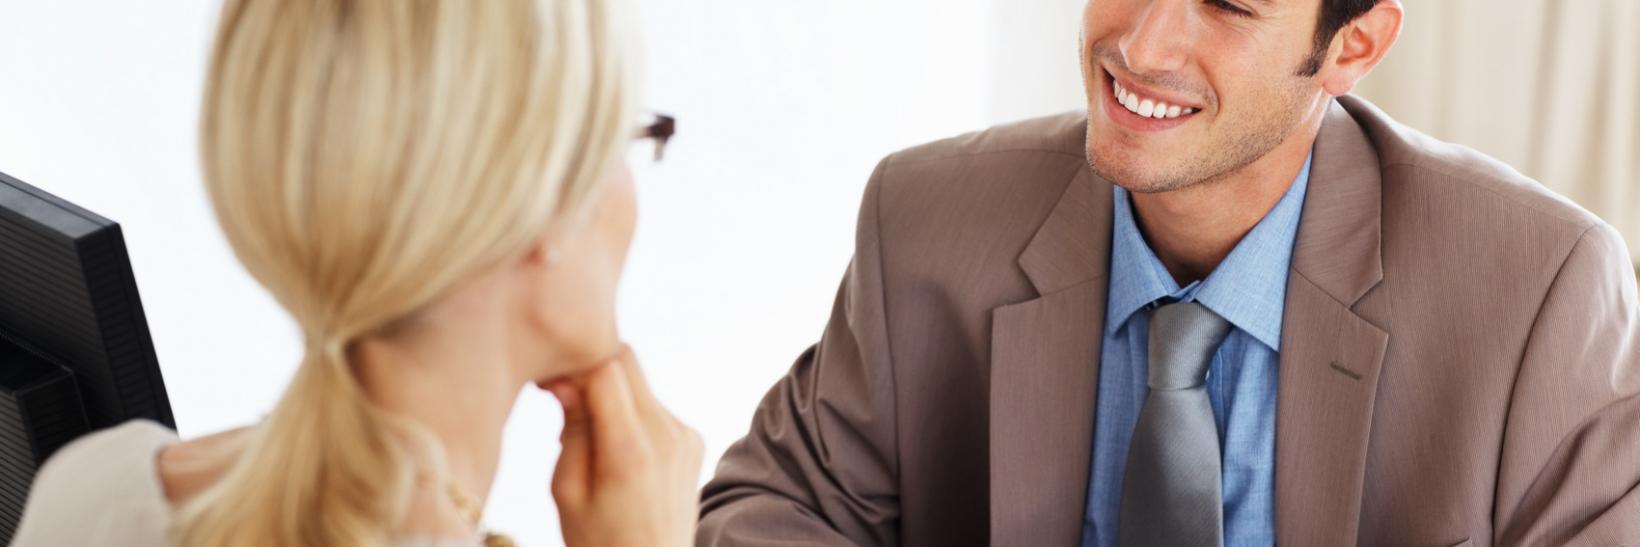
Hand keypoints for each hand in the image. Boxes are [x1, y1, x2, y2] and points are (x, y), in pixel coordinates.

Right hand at [546, 345, 703, 546]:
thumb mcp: (567, 492)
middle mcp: (666, 434)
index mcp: (630, 447)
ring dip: (611, 394)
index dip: (573, 362)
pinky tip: (617, 453)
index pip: (607, 364)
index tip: (549, 383)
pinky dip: (631, 414)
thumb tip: (566, 378)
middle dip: (591, 369)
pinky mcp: (693, 440)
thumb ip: (571, 429)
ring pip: (639, 384)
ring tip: (591, 441)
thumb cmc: (600, 542)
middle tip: (563, 401)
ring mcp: (685, 435)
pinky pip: (655, 407)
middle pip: (627, 362)